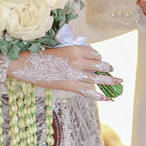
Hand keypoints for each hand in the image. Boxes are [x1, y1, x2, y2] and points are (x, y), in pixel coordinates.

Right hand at [7, 46, 121, 100]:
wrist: (27, 63)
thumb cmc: (41, 53)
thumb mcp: (60, 47)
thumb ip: (73, 50)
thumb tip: (84, 54)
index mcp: (76, 49)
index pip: (94, 53)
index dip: (97, 57)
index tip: (99, 60)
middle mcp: (79, 60)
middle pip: (99, 64)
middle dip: (107, 68)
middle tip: (112, 70)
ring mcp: (75, 73)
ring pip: (97, 77)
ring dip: (109, 80)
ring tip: (118, 81)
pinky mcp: (70, 85)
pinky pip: (88, 91)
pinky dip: (98, 95)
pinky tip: (107, 98)